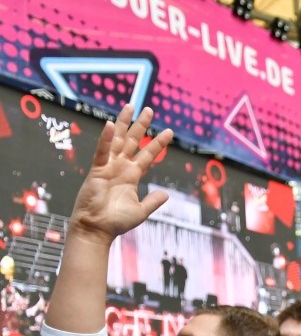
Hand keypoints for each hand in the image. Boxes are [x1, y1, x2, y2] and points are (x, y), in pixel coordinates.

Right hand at [70, 105, 173, 244]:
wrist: (97, 228)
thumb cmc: (116, 221)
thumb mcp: (141, 211)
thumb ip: (153, 201)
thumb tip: (166, 194)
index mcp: (132, 175)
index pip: (148, 155)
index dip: (158, 143)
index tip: (169, 131)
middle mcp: (121, 167)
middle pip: (133, 141)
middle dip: (141, 125)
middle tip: (149, 109)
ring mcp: (108, 166)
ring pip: (118, 140)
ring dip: (124, 123)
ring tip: (131, 107)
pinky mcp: (97, 170)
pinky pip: (102, 151)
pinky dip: (106, 139)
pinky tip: (112, 125)